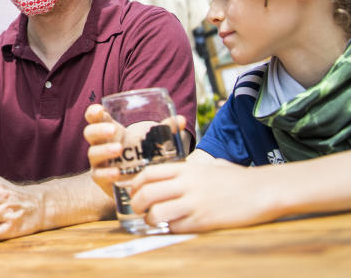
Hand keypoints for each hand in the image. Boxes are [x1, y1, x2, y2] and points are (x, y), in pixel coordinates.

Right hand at [83, 104, 185, 197]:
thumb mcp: (153, 143)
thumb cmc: (144, 157)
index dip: (94, 112)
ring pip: (93, 153)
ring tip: (119, 149)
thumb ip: (166, 131)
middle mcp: (102, 144)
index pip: (95, 118)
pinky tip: (117, 172)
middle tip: (114, 130)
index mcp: (112, 131)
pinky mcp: (102, 179)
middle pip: (90, 133)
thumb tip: (181, 119)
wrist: (140, 185)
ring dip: (104, 150)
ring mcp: (100, 162)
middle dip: (99, 129)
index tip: (100, 109)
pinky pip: (98, 175)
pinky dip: (106, 173)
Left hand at [129, 159, 271, 232]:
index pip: (149, 173)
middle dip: (136, 203)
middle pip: (147, 193)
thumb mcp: (209, 167)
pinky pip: (176, 227)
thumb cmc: (238, 178)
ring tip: (153, 221)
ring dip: (150, 219)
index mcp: (186, 168)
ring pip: (157, 213)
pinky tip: (174, 227)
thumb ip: (189, 171)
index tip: (133, 191)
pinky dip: (170, 229)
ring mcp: (195, 203)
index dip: (135, 184)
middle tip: (138, 209)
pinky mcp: (205, 221)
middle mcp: (187, 184)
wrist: (264, 190)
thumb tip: (172, 178)